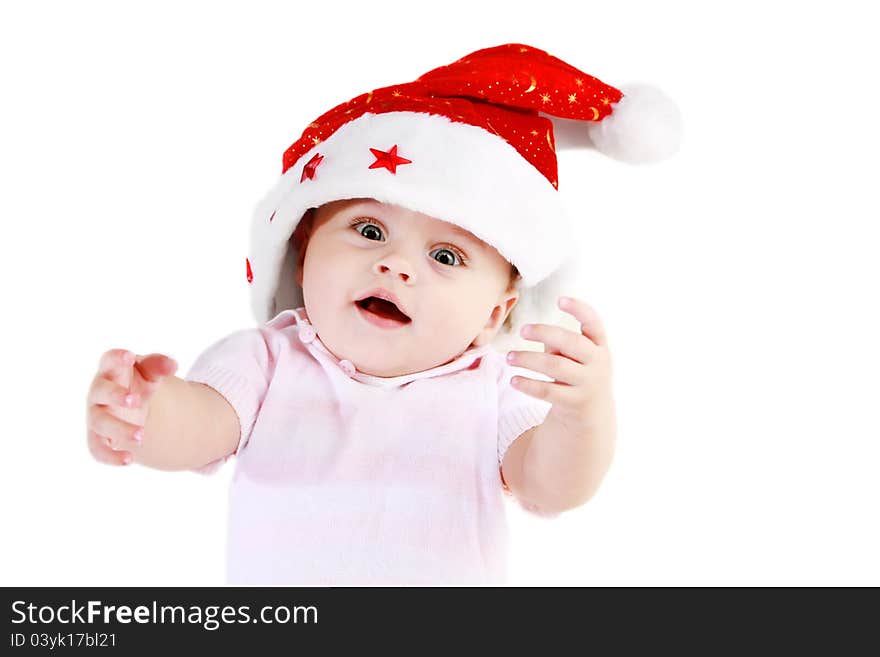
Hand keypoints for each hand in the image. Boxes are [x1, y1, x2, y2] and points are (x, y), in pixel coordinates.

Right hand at [86, 349, 177, 465]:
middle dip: (116, 396)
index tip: (129, 356)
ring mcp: (96, 414)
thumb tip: (173, 364)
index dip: (117, 357)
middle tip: (136, 400)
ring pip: (100, 422)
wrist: (131, 406)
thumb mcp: (150, 372)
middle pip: (100, 391)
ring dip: (119, 429)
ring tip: (142, 435)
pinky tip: (129, 460)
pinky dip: (110, 456)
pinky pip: (97, 449)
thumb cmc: (138, 382)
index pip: (109, 359)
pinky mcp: (97, 436)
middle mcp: (99, 392)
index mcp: (111, 370)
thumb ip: (159, 365)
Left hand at [506, 296, 612, 423]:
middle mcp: (598, 362)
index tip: (560, 299)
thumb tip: (536, 332)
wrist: (593, 413)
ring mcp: (588, 383)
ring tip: (509, 357)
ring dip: (528, 359)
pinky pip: (548, 391)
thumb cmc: (578, 373)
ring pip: (556, 366)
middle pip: (572, 342)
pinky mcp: (574, 402)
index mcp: (599, 345)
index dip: (579, 309)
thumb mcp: (576, 356)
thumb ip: (560, 343)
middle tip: (522, 330)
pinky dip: (528, 384)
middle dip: (545, 333)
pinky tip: (513, 380)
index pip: (594, 323)